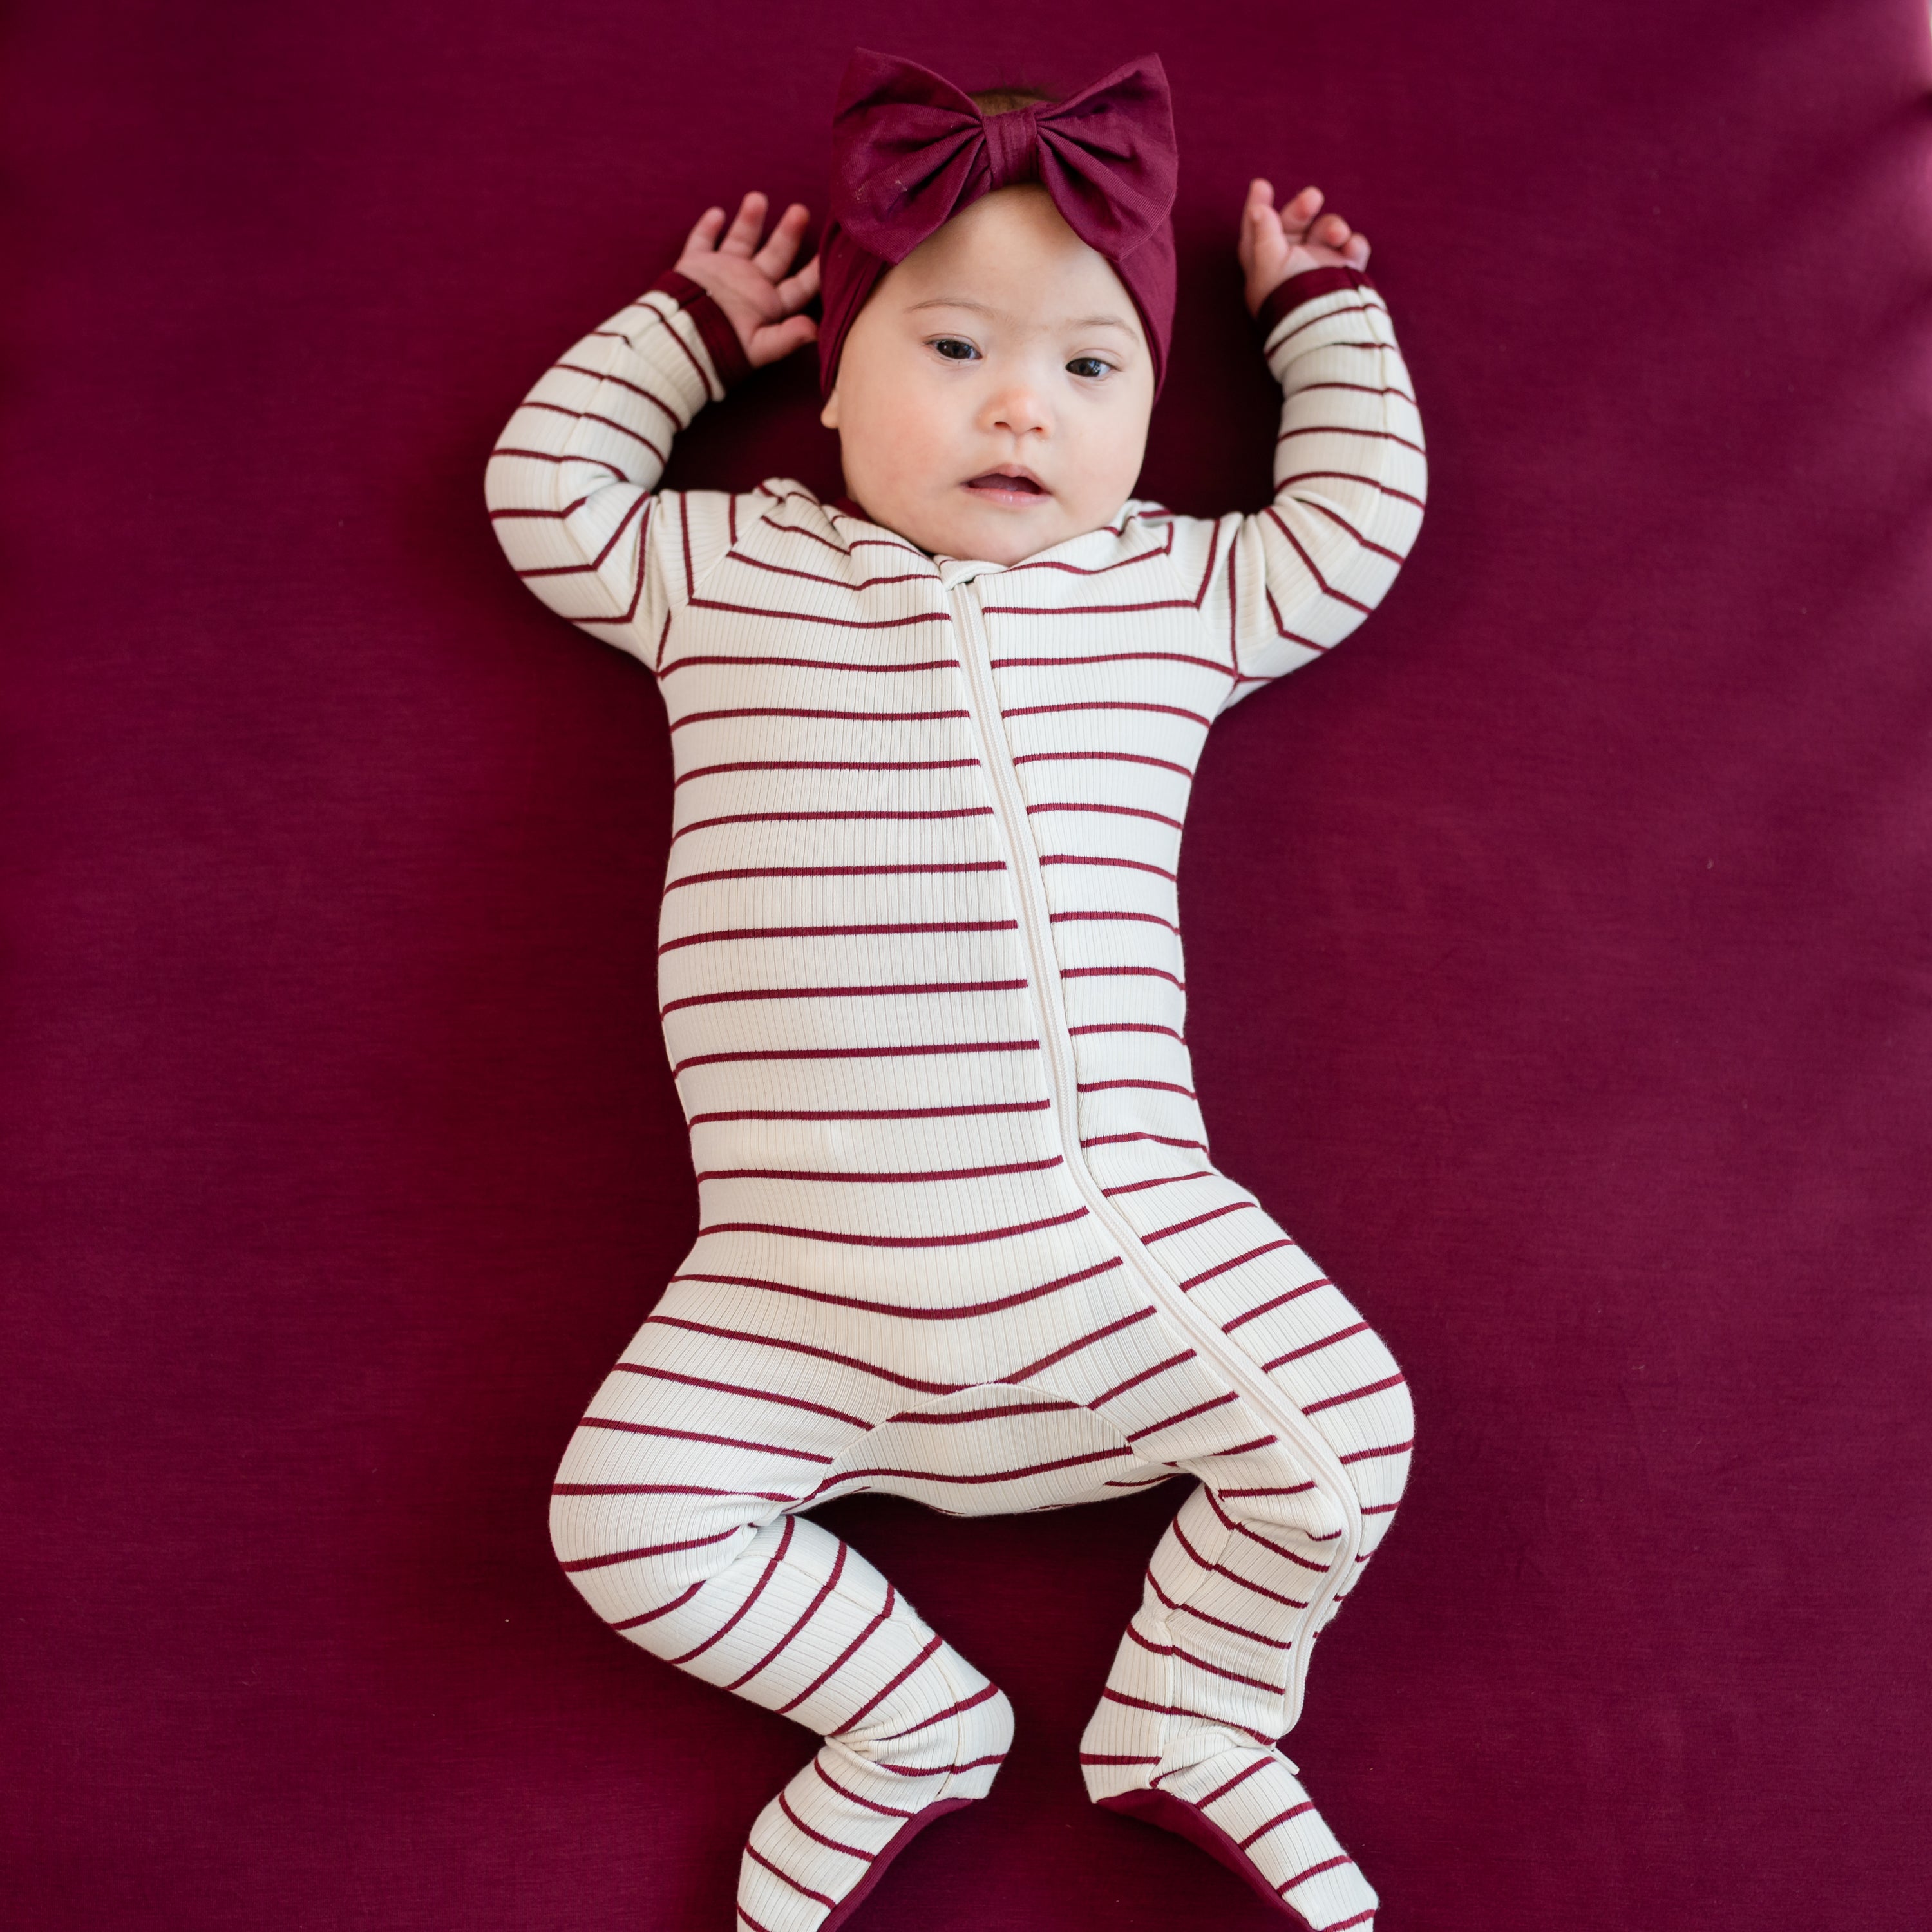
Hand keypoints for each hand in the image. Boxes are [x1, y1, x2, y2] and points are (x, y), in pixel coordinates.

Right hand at [673, 190, 820, 367]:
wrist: (678, 345)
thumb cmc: (722, 351)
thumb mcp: (758, 347)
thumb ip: (786, 338)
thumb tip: (816, 332)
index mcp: (768, 306)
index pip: (798, 287)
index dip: (814, 272)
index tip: (830, 252)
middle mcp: (750, 286)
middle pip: (775, 255)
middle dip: (788, 233)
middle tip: (800, 211)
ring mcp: (723, 274)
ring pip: (742, 240)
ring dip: (751, 220)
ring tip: (758, 198)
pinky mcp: (695, 268)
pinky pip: (701, 241)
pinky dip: (708, 228)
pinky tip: (717, 214)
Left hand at [1238, 180, 1370, 317]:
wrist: (1324, 326)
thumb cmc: (1288, 296)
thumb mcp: (1269, 264)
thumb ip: (1263, 234)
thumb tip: (1258, 210)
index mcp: (1266, 264)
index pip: (1257, 231)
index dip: (1257, 207)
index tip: (1261, 185)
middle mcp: (1291, 264)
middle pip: (1294, 223)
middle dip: (1302, 207)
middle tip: (1312, 198)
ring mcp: (1319, 267)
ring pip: (1326, 231)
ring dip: (1333, 226)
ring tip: (1339, 235)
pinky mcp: (1345, 274)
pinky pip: (1352, 249)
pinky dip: (1355, 246)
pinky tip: (1352, 248)